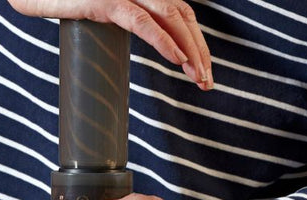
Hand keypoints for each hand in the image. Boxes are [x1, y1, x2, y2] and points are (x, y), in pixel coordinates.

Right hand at [8, 0, 212, 89]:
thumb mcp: (99, 11)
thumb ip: (125, 19)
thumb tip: (144, 44)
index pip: (180, 13)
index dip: (196, 42)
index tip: (203, 71)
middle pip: (181, 16)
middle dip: (200, 50)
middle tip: (207, 82)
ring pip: (170, 17)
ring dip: (190, 50)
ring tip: (198, 78)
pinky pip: (141, 20)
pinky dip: (163, 40)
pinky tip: (177, 60)